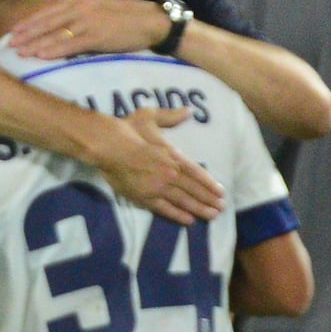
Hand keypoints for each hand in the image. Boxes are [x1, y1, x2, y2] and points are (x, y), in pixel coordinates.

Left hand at [0, 0, 165, 60]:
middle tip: (9, 43)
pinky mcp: (97, 36)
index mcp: (80, 0)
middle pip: (48, 22)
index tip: (15, 30)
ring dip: (35, 43)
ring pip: (55, 33)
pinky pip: (70, 44)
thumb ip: (78, 1)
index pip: (49, 10)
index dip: (30, 21)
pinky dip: (54, 50)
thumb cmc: (126, 15)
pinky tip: (41, 55)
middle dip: (27, 33)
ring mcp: (88, 22)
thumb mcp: (99, 3)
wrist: (150, 21)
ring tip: (19, 52)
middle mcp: (81, 8)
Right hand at [88, 114, 226, 227]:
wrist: (108, 146)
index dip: (210, 183)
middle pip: (194, 189)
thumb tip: (189, 110)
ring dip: (199, 209)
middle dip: (209, 199)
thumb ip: (171, 116)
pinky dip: (178, 215)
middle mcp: (170, 173)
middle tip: (222, 208)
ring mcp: (158, 187)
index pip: (197, 173)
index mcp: (173, 156)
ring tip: (212, 216)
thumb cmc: (128, 129)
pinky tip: (189, 220)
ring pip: (183, 201)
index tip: (221, 191)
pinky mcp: (144, 197)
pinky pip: (165, 209)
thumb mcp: (150, 116)